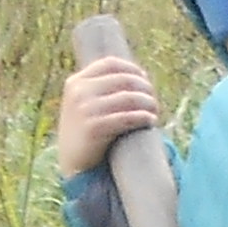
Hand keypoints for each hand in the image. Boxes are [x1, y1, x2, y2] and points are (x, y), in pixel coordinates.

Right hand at [54, 53, 162, 177]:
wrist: (72, 163)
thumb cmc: (85, 131)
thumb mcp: (84, 103)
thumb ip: (101, 88)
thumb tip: (138, 75)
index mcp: (76, 82)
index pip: (110, 64)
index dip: (132, 69)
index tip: (144, 78)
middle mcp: (79, 93)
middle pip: (123, 80)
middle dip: (144, 88)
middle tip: (153, 99)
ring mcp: (84, 110)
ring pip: (129, 98)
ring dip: (148, 103)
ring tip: (155, 111)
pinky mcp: (94, 129)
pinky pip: (127, 117)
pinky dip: (143, 117)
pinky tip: (151, 120)